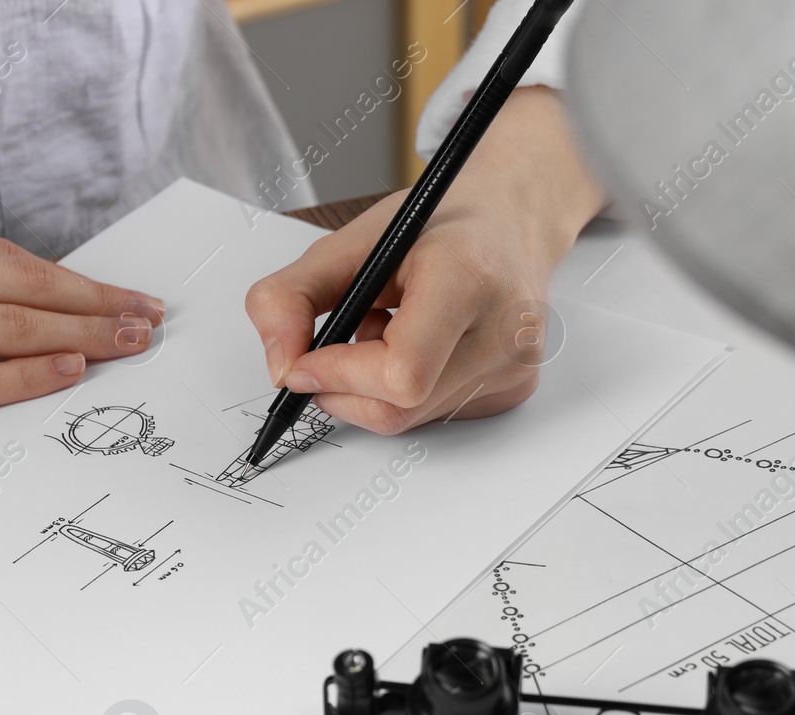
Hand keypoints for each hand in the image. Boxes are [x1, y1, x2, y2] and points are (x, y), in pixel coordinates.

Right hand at [0, 217, 164, 457]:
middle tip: (145, 317)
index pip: (1, 258)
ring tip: (130, 344)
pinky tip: (67, 372)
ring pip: (8, 327)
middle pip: (21, 285)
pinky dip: (26, 376)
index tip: (110, 294)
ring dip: (81, 336)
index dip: (66, 279)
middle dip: (94, 303)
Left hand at [245, 87, 604, 434]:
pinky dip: (403, 391)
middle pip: (399, 407)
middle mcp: (504, 331)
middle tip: (331, 348)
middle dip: (344, 387)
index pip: (400, 372)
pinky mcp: (514, 390)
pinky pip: (432, 416)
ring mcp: (514, 368)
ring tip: (383, 330)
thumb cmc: (438, 222)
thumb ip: (291, 297)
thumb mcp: (351, 239)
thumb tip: (279, 368)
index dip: (339, 375)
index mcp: (468, 277)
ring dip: (371, 387)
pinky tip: (414, 346)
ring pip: (410, 419)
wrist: (512, 215)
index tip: (305, 361)